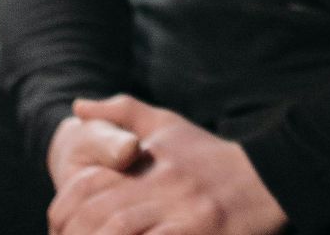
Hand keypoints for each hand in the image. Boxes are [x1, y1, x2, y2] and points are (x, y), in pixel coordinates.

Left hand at [47, 95, 287, 234]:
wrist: (272, 175)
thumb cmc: (213, 155)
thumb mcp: (169, 125)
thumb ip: (123, 112)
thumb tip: (77, 107)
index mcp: (147, 160)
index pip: (87, 185)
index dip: (62, 211)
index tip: (58, 227)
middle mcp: (161, 185)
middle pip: (99, 216)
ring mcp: (182, 213)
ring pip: (120, 231)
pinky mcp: (200, 233)